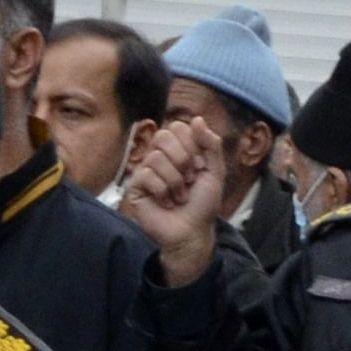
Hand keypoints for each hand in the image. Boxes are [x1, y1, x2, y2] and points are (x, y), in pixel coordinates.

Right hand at [122, 111, 235, 286]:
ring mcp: (146, 171)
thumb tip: (198, 119)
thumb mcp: (215, 172)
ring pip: (156, 157)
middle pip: (163, 136)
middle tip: (189, 179)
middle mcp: (160, 156)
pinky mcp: (135, 187)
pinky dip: (163, 191)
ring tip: (180, 196)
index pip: (178, 127)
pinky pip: (146, 175)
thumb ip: (212, 145)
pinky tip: (167, 202)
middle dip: (182, 159)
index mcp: (178, 149)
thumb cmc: (202, 205)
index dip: (191, 145)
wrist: (192, 232)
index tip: (200, 167)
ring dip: (175, 180)